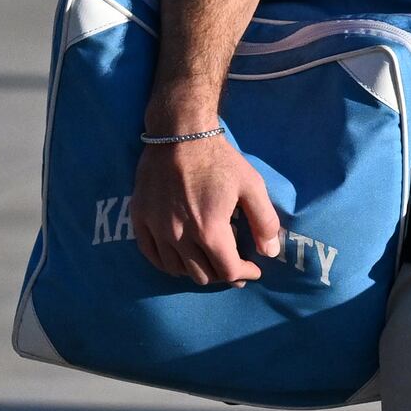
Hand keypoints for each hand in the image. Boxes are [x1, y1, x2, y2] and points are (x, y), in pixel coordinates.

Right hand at [133, 127, 281, 287]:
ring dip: (197, 270)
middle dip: (223, 274)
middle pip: (203, 275)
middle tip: (233, 265)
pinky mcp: (140, 218)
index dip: (244, 274)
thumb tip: (270, 252)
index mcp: (210, 230)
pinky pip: (151, 255)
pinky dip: (168, 263)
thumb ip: (264, 222)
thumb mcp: (252, 186)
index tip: (253, 270)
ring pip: (177, 269)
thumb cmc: (219, 160)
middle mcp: (180, 236)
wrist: (180, 134)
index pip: (228, 271)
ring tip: (209, 260)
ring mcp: (157, 229)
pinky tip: (180, 258)